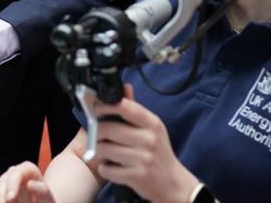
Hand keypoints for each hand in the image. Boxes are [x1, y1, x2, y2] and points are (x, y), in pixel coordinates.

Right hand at [0, 162, 55, 202]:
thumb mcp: (49, 202)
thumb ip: (44, 194)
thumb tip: (31, 184)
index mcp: (29, 172)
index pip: (18, 171)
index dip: (12, 183)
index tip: (10, 199)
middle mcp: (13, 175)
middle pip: (2, 181)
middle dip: (0, 197)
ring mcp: (1, 185)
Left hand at [91, 85, 198, 202]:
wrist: (173, 184)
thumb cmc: (159, 154)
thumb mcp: (152, 129)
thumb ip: (135, 110)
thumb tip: (124, 87)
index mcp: (153, 123)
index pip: (125, 107)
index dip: (106, 106)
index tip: (97, 109)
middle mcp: (149, 139)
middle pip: (107, 128)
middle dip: (97, 133)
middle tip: (99, 136)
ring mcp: (143, 158)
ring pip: (104, 148)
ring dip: (100, 152)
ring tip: (107, 153)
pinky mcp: (136, 176)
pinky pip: (107, 169)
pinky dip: (105, 169)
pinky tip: (112, 167)